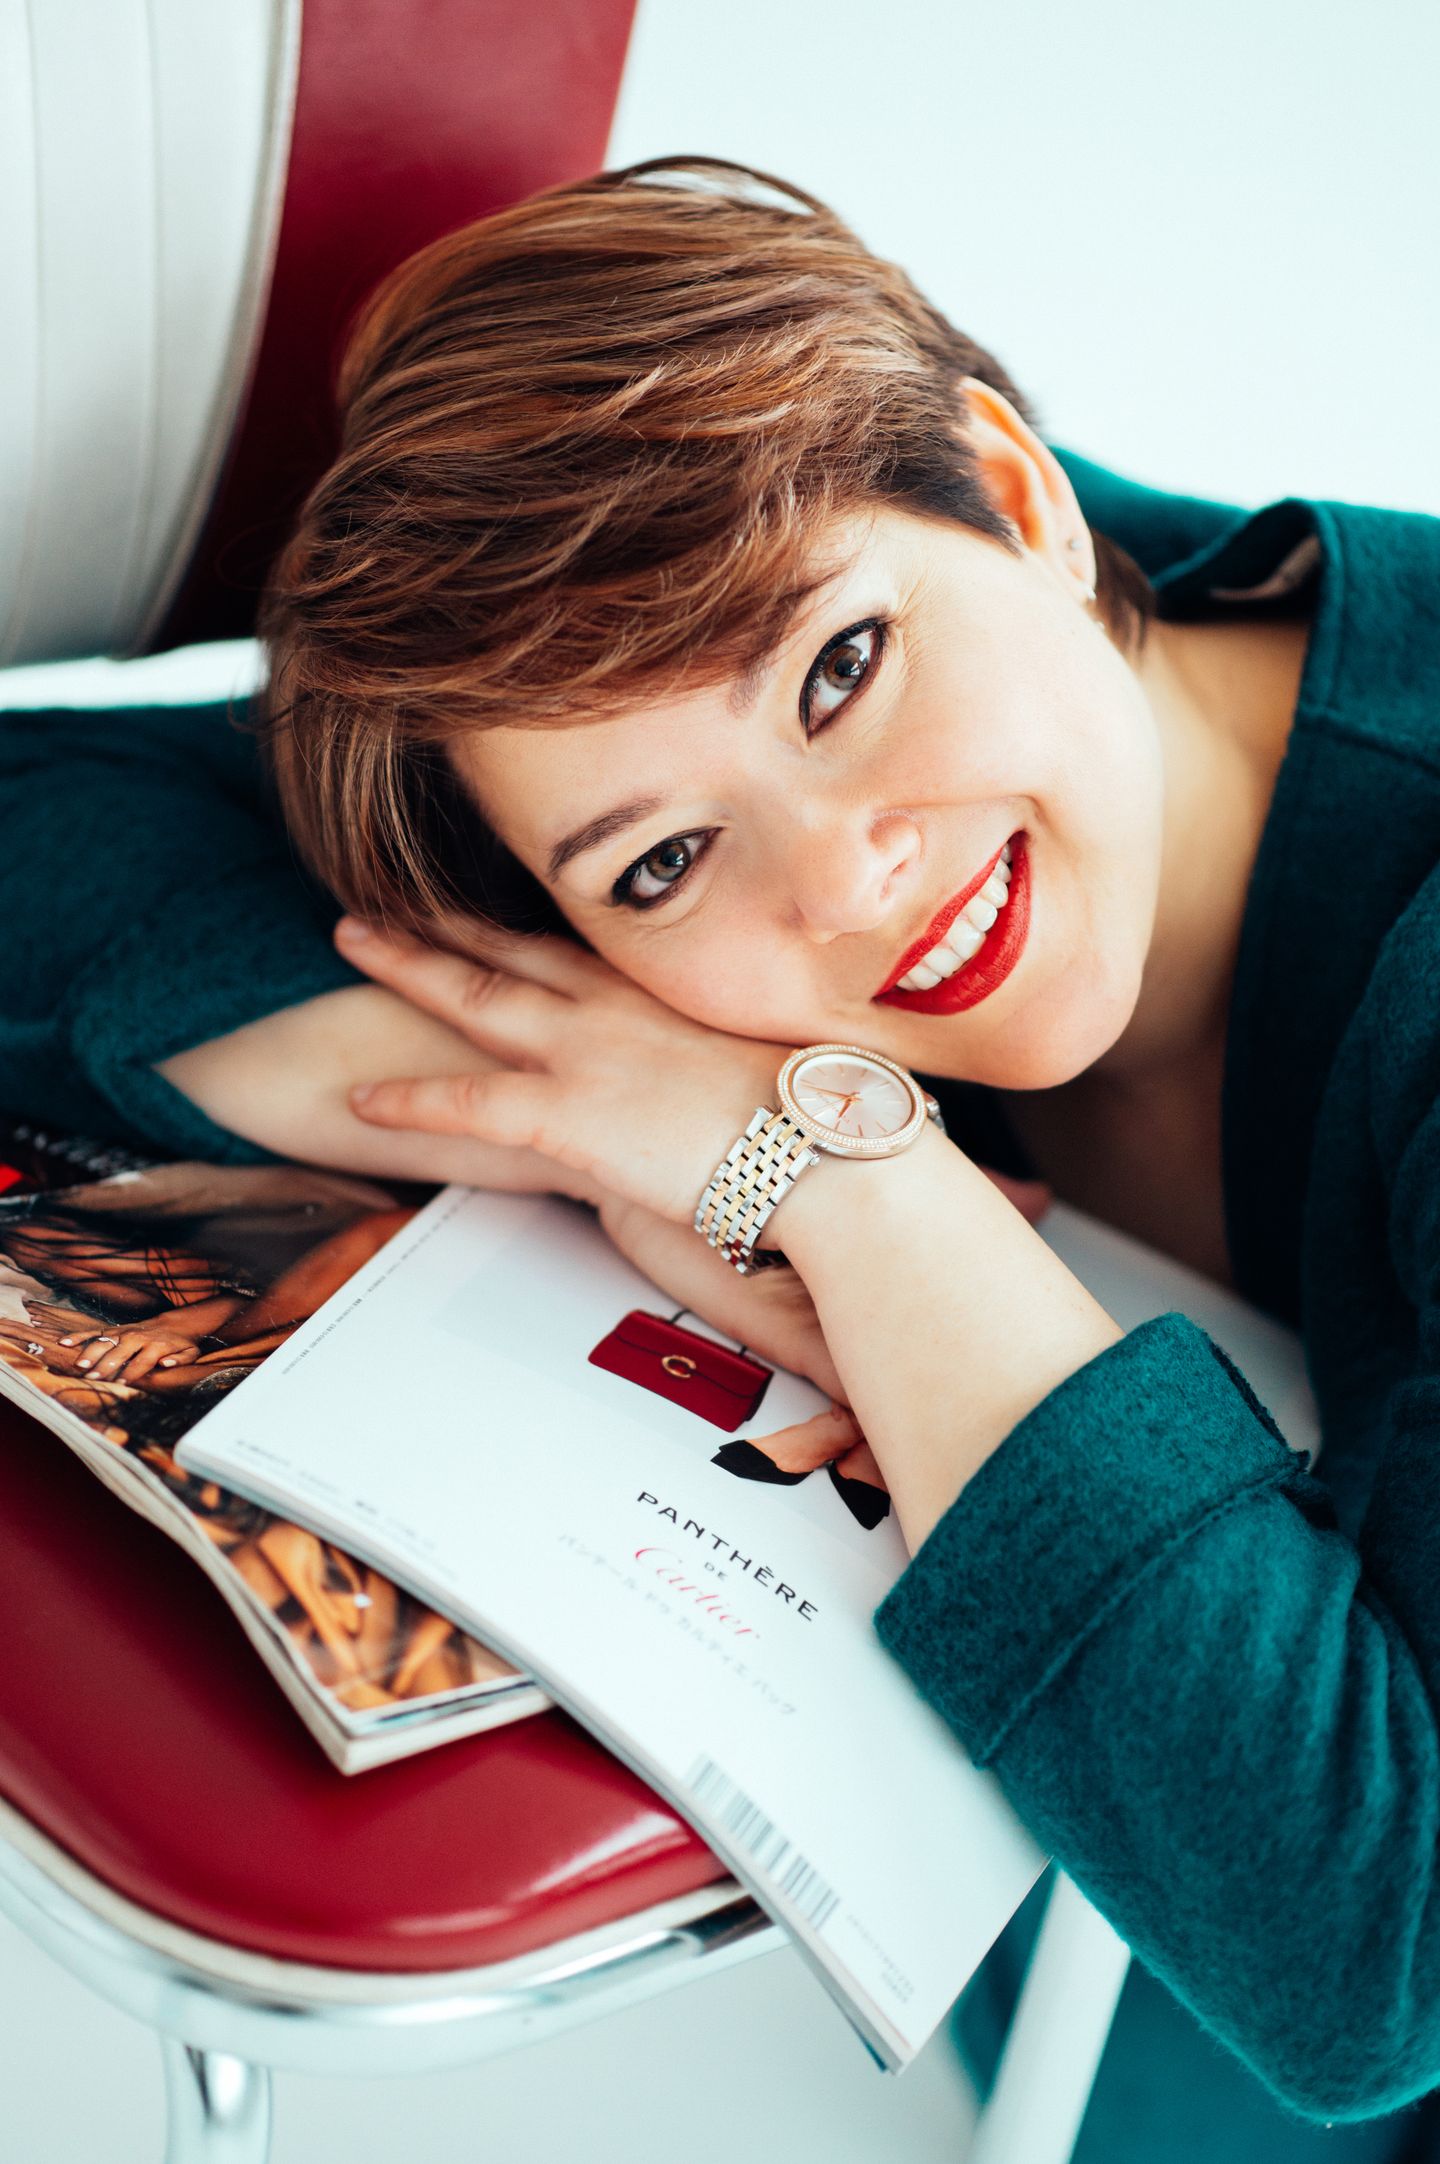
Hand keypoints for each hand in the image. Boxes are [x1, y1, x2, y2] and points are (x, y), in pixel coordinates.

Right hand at [54, 1323, 205, 1381]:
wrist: (173, 1323)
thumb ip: (180, 1360)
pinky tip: (64, 1342)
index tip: (119, 1384)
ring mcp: (123, 1332)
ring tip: (80, 1366)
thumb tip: (166, 1364)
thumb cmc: (180, 1344)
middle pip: (119, 1352)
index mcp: (155, 1346)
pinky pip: (93, 1331)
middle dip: (106, 1366)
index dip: (131, 1373)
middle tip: (93, 1378)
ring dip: (91, 1353)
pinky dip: (78, 1336)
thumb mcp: (190, 1353)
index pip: (141, 1361)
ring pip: (104, 1342)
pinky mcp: (113, 1329)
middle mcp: (137, 1337)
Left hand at [338, 919, 784, 1225]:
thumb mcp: (772, 1060)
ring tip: (352, 940)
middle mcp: (615, 1006)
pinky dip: (409, 1099)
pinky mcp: (566, 1113)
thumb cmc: (823, 1113)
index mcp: (664, 992)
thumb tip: (728, 1075)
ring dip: (408, 966)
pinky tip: (360, 1100)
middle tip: (386, 895)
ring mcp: (585, 1053)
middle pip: (509, 949)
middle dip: (442, 920)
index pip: (573, 944)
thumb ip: (724, 1056)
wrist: (827, 1146)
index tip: (482, 905)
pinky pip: (464, 1103)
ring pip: (473, 998)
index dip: (518, 923)